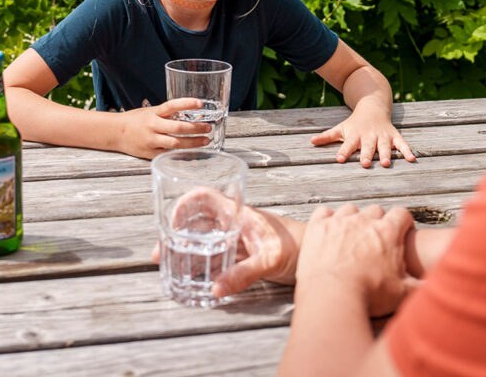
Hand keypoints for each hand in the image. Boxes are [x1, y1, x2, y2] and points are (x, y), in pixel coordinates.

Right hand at [118, 98, 213, 158]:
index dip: (186, 104)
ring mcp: (151, 140)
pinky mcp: (151, 153)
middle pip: (178, 127)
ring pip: (176, 143)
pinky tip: (192, 151)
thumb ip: (166, 114)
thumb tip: (189, 114)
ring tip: (205, 140)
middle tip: (208, 127)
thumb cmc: (135, 121)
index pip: (172, 106)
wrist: (115, 132)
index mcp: (153, 113)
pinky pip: (170, 153)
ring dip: (193, 142)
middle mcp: (152, 126)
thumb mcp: (149, 112)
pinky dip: (182, 152)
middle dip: (196, 128)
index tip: (200, 103)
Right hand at [150, 197, 301, 298]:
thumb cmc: (301, 247)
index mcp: (239, 213)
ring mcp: (238, 238)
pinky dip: (201, 263)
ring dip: (185, 248)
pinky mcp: (243, 254)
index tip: (170, 221)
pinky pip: (216, 255)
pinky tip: (193, 276)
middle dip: (176, 233)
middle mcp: (234, 222)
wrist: (325, 255)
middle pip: (197, 220)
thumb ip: (243, 273)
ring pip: (204, 238)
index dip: (183, 204)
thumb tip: (215, 288)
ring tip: (168, 264)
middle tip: (160, 251)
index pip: (204, 197)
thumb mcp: (270, 260)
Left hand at [295, 203, 418, 317]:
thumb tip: (439, 287)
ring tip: (353, 236)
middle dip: (379, 221)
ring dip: (354, 219)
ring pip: (350, 209)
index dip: (403, 222)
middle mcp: (364, 221)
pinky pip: (324, 211)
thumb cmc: (370, 295)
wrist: (333, 295)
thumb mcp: (404, 292)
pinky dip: (328, 219)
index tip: (401, 232)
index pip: (402, 214)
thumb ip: (423, 285)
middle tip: (376, 239)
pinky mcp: (317, 226)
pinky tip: (330, 230)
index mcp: (388, 232)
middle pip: (376, 210)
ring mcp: (339, 221)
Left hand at [311, 108, 414, 167]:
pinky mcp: (394, 135)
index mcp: (355, 135)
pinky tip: (412, 159)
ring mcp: (383, 136)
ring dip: (385, 154)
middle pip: (367, 147)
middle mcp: (369, 136)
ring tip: (386, 164)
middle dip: (366, 155)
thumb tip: (311, 142)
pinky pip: (402, 143)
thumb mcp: (340, 128)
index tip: (338, 159)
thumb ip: (327, 136)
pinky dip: (407, 150)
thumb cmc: (354, 123)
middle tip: (365, 164)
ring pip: (384, 146)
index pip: (347, 145)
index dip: (343, 152)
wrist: (372, 106)